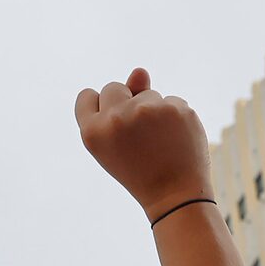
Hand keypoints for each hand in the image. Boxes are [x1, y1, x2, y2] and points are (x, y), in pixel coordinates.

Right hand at [74, 68, 212, 218]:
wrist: (175, 194)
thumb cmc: (140, 170)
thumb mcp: (116, 143)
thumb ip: (120, 103)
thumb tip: (141, 71)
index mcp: (92, 131)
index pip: (87, 96)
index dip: (101, 109)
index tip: (113, 128)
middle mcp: (116, 118)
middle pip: (114, 87)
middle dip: (125, 103)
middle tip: (138, 136)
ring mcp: (147, 111)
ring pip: (147, 93)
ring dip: (153, 111)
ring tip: (159, 142)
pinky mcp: (175, 108)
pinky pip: (171, 100)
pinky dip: (175, 117)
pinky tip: (176, 138)